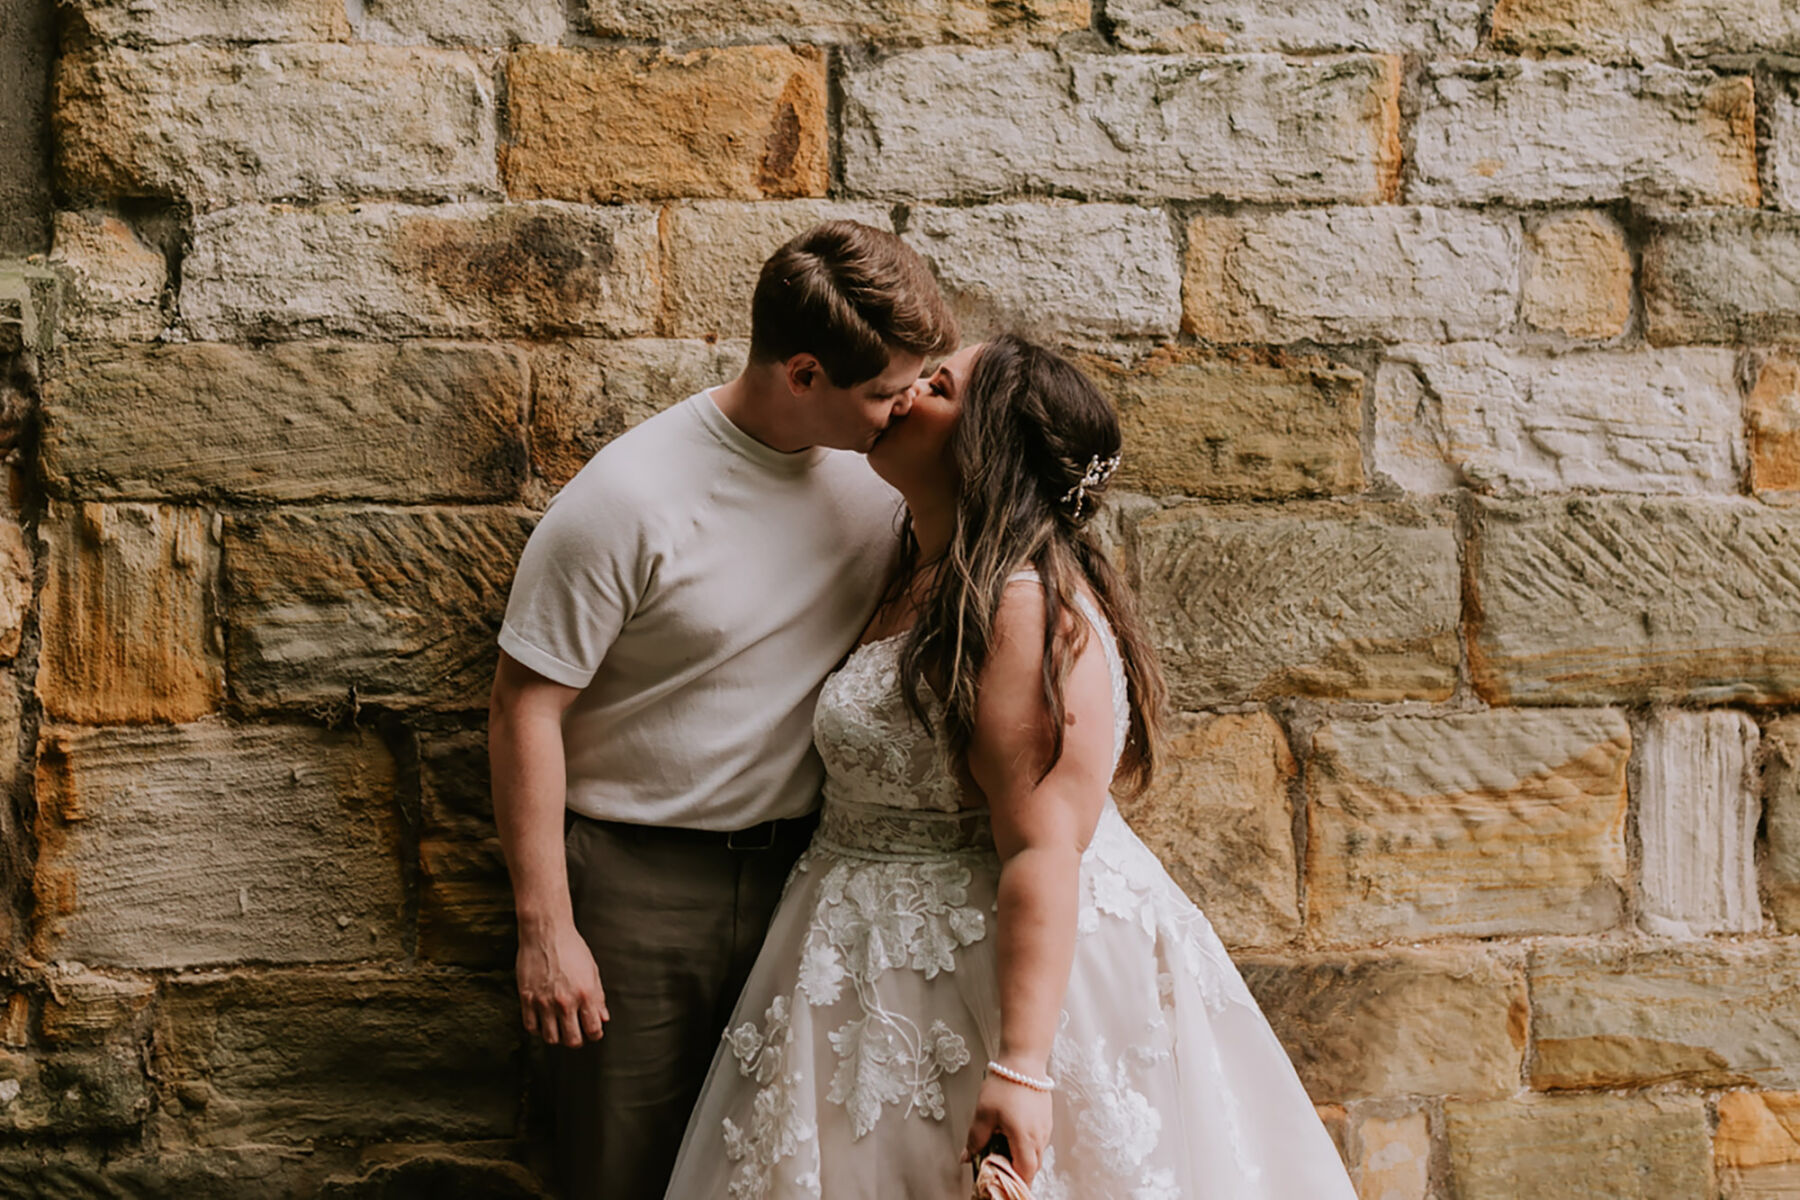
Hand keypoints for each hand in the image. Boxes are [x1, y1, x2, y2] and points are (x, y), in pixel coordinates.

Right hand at [516, 920, 608, 1047]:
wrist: (545, 932)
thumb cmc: (572, 947)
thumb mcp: (592, 970)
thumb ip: (598, 997)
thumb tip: (603, 1018)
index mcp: (585, 994)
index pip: (593, 1030)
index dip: (595, 1034)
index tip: (593, 1032)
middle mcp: (565, 1002)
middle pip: (572, 1040)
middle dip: (577, 1040)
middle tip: (576, 1033)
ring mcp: (544, 1002)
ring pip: (551, 1038)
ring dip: (557, 1037)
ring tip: (559, 1028)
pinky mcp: (527, 999)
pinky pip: (531, 1027)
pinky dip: (538, 1029)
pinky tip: (543, 1020)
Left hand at [962, 1067, 1053, 1183]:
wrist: (1024, 1061)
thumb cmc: (1005, 1085)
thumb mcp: (984, 1114)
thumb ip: (975, 1139)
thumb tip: (967, 1157)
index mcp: (1024, 1139)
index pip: (1025, 1173)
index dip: (1015, 1181)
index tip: (1001, 1181)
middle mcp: (1040, 1137)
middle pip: (1032, 1166)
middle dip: (1018, 1171)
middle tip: (999, 1167)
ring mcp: (1046, 1127)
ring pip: (1037, 1154)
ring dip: (1023, 1157)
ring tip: (1003, 1148)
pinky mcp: (1046, 1118)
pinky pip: (1039, 1140)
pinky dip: (1027, 1144)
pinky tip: (1013, 1133)